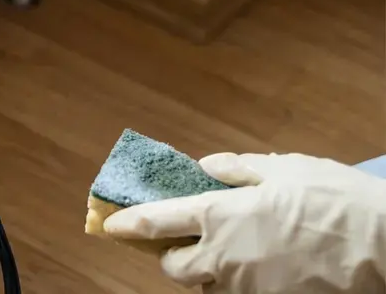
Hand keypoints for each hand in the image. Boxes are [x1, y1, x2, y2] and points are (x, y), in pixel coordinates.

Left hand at [103, 152, 385, 293]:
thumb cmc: (338, 201)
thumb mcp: (287, 169)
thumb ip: (239, 168)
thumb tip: (207, 167)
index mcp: (221, 217)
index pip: (158, 222)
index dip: (129, 223)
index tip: (110, 225)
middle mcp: (225, 258)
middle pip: (175, 269)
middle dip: (172, 257)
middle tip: (185, 241)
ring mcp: (247, 289)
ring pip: (210, 287)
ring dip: (211, 273)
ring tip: (236, 252)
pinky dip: (241, 284)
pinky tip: (264, 267)